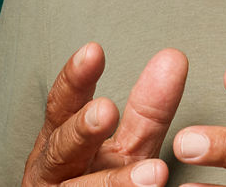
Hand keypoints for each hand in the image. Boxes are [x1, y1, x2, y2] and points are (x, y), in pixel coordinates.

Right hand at [23, 42, 188, 186]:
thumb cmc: (103, 183)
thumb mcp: (128, 146)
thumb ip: (147, 109)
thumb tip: (173, 59)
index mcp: (61, 142)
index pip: (63, 105)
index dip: (75, 80)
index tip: (93, 51)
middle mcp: (53, 170)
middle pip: (61, 148)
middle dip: (81, 129)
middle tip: (106, 110)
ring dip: (114, 181)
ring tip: (153, 173)